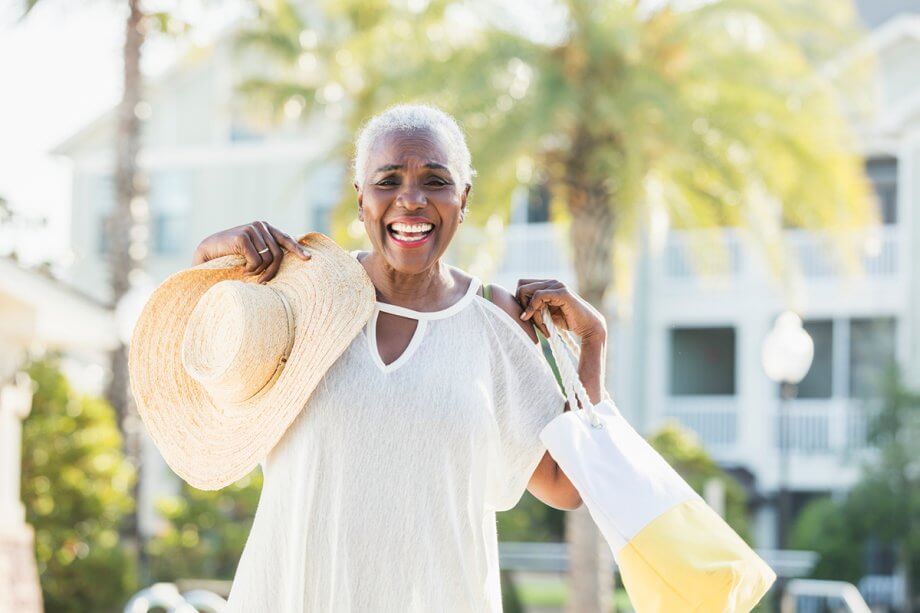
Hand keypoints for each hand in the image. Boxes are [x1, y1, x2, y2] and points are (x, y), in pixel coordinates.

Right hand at [192, 221, 310, 282]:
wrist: (207, 251)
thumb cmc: (231, 254)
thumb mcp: (252, 250)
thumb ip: (266, 250)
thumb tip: (284, 259)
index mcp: (264, 227)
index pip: (285, 239)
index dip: (297, 249)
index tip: (307, 259)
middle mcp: (260, 226)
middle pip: (278, 254)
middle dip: (272, 271)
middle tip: (263, 281)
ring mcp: (252, 230)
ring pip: (268, 259)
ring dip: (258, 271)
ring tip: (247, 272)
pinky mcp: (243, 237)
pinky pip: (256, 261)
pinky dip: (250, 269)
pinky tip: (241, 269)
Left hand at [515, 278, 605, 341]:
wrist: (587, 326)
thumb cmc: (567, 321)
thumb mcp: (546, 314)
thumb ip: (534, 307)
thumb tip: (518, 308)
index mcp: (547, 285)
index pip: (522, 285)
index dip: (520, 301)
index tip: (526, 317)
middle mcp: (551, 282)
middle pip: (521, 286)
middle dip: (522, 305)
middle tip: (532, 321)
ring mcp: (556, 285)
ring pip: (526, 291)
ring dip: (530, 311)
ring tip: (541, 325)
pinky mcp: (561, 292)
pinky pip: (538, 296)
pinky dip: (533, 310)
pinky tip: (540, 323)